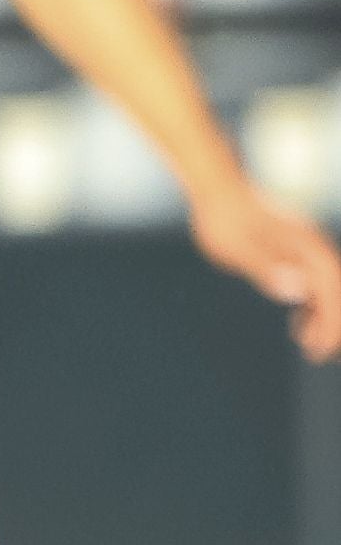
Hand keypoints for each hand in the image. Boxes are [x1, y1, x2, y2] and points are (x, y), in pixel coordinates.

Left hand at [190, 179, 340, 361]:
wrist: (216, 189)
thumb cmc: (223, 220)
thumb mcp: (239, 248)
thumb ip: (268, 268)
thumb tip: (299, 290)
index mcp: (307, 248)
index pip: (331, 291)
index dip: (331, 322)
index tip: (321, 350)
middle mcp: (313, 247)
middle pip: (334, 292)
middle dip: (332, 325)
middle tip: (319, 355)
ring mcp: (305, 247)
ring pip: (326, 288)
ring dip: (323, 317)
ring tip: (308, 344)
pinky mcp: (294, 249)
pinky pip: (313, 282)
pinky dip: (312, 304)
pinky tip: (299, 322)